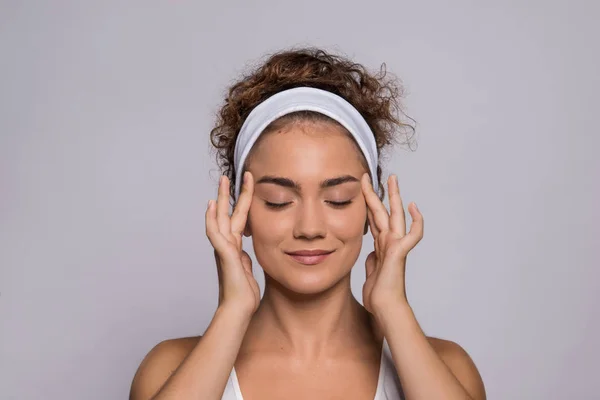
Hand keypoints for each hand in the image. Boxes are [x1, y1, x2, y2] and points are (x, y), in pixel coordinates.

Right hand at [205, 172, 259, 316]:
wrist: (239, 310)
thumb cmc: (243, 294)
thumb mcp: (247, 271)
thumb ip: (243, 259)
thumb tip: (243, 253)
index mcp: (234, 247)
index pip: (239, 219)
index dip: (243, 202)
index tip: (248, 186)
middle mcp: (227, 245)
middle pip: (227, 214)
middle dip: (229, 194)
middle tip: (227, 176)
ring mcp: (224, 249)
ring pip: (221, 218)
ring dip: (222, 199)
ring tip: (223, 181)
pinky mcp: (224, 255)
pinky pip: (215, 233)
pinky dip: (212, 219)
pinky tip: (212, 206)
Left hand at [361, 173, 423, 317]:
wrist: (384, 307)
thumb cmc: (378, 294)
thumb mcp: (371, 272)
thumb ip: (373, 259)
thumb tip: (372, 253)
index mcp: (381, 245)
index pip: (375, 219)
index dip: (369, 204)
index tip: (364, 190)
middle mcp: (389, 242)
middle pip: (385, 211)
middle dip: (381, 193)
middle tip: (380, 176)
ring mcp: (395, 245)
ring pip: (395, 216)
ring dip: (395, 197)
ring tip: (393, 180)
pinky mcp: (400, 252)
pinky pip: (413, 234)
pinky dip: (417, 222)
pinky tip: (414, 208)